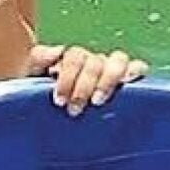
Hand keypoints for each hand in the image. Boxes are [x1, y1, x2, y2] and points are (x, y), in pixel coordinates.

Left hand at [27, 44, 149, 115]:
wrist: (46, 120)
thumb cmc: (41, 101)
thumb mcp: (32, 81)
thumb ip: (37, 61)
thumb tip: (57, 49)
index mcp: (72, 61)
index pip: (75, 57)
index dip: (68, 76)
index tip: (59, 100)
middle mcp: (92, 62)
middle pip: (95, 61)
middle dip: (84, 86)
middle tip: (74, 109)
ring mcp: (110, 69)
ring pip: (117, 60)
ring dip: (108, 80)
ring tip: (97, 102)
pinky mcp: (127, 80)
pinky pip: (137, 68)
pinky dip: (135, 71)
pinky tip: (128, 83)